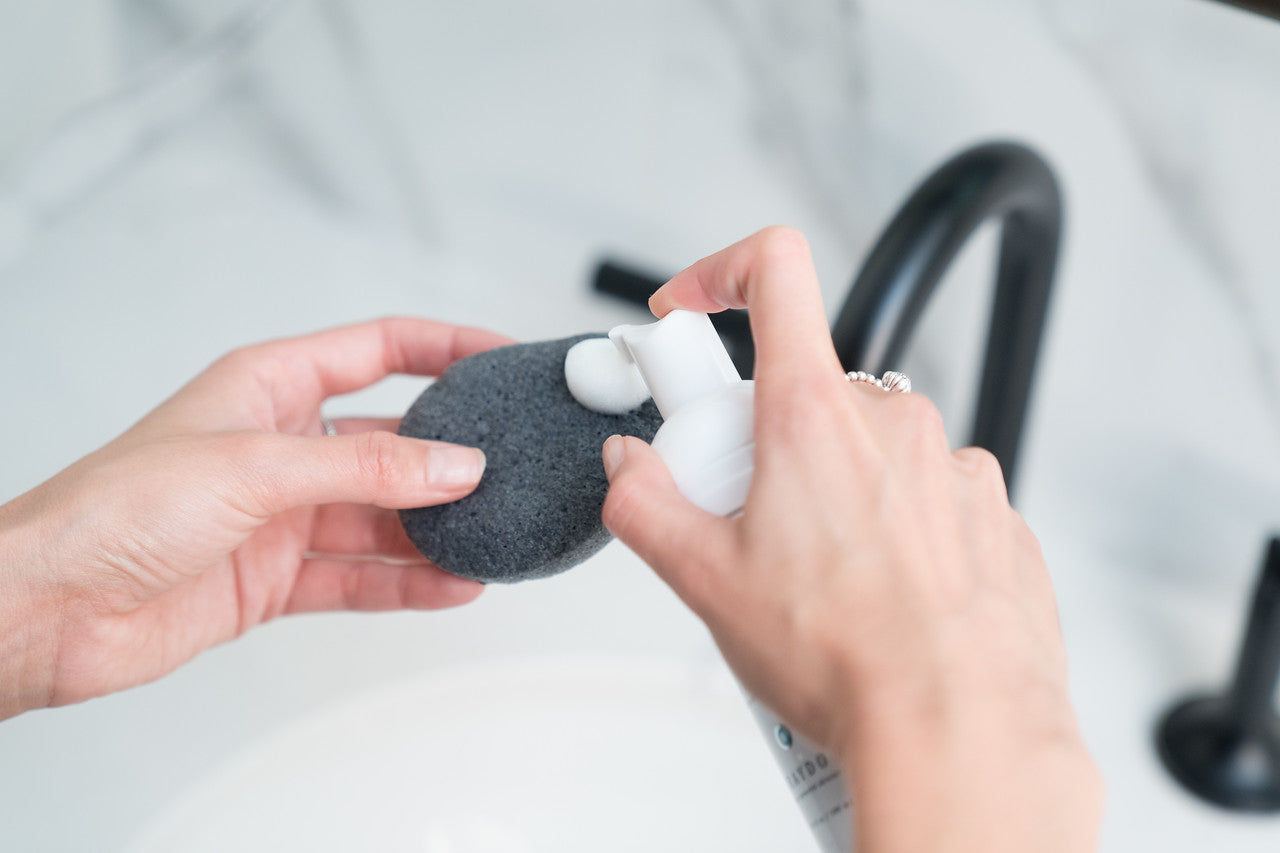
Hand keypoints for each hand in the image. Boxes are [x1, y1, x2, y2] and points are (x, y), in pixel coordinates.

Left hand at [0, 318, 511, 719]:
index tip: (502, 356)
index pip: (378, 348)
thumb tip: (453, 465)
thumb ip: (365, 470)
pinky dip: (407, 583)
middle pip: (390, 441)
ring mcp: (281, 515)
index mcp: (269, 387)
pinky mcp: (275, 577)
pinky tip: (452, 584)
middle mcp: (281, 447)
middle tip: (510, 463)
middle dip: (450, 453)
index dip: (445, 345)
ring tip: (492, 535)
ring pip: (382, 517)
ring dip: (436, 529)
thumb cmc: (110, 509)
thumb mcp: (255, 468)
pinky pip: (360, 576)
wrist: (47, 608)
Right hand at [600, 228, 1101, 852]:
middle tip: (753, 522)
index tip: (692, 310)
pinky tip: (880, 601)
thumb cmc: (846, 660)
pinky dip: (898, 534)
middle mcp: (894, 423)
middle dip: (769, 443)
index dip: (722, 272)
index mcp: (814, 416)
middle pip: (809, 388)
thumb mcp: (705, 582)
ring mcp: (955, 469)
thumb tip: (629, 468)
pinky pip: (930, 500)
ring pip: (871, 451)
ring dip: (838, 494)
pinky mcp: (994, 517)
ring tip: (822, 583)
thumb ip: (644, 505)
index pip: (775, 273)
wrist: (960, 733)